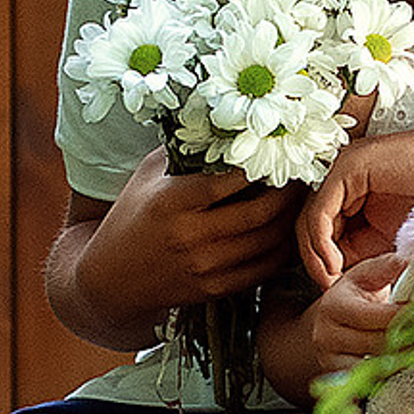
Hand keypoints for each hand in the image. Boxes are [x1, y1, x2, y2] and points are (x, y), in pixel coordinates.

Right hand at [65, 152, 301, 338]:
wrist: (110, 279)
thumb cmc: (132, 216)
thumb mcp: (148, 176)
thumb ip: (184, 152)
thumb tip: (225, 124)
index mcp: (171, 201)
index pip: (230, 180)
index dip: (262, 167)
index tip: (280, 154)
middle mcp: (189, 235)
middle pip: (260, 212)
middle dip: (289, 193)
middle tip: (302, 177)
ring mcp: (204, 265)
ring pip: (268, 240)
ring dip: (291, 220)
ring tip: (300, 201)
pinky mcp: (215, 289)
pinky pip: (265, 268)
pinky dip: (283, 248)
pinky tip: (287, 231)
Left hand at [300, 115, 413, 287]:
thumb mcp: (399, 236)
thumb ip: (373, 252)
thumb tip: (350, 283)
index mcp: (352, 197)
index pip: (321, 233)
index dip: (323, 263)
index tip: (335, 289)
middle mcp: (340, 183)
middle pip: (309, 228)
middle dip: (316, 262)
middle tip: (328, 288)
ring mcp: (340, 173)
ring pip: (309, 220)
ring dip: (316, 255)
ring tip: (332, 279)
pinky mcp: (346, 170)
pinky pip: (320, 211)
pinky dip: (322, 240)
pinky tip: (334, 263)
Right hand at [308, 252, 406, 375]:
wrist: (333, 321)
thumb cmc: (357, 294)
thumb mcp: (368, 274)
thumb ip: (388, 266)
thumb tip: (410, 261)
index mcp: (334, 306)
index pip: (378, 316)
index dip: (408, 315)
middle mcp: (326, 336)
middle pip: (380, 344)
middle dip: (411, 339)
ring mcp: (330, 361)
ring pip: (376, 369)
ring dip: (404, 362)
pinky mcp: (338, 380)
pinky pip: (364, 389)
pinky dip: (384, 387)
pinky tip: (397, 381)